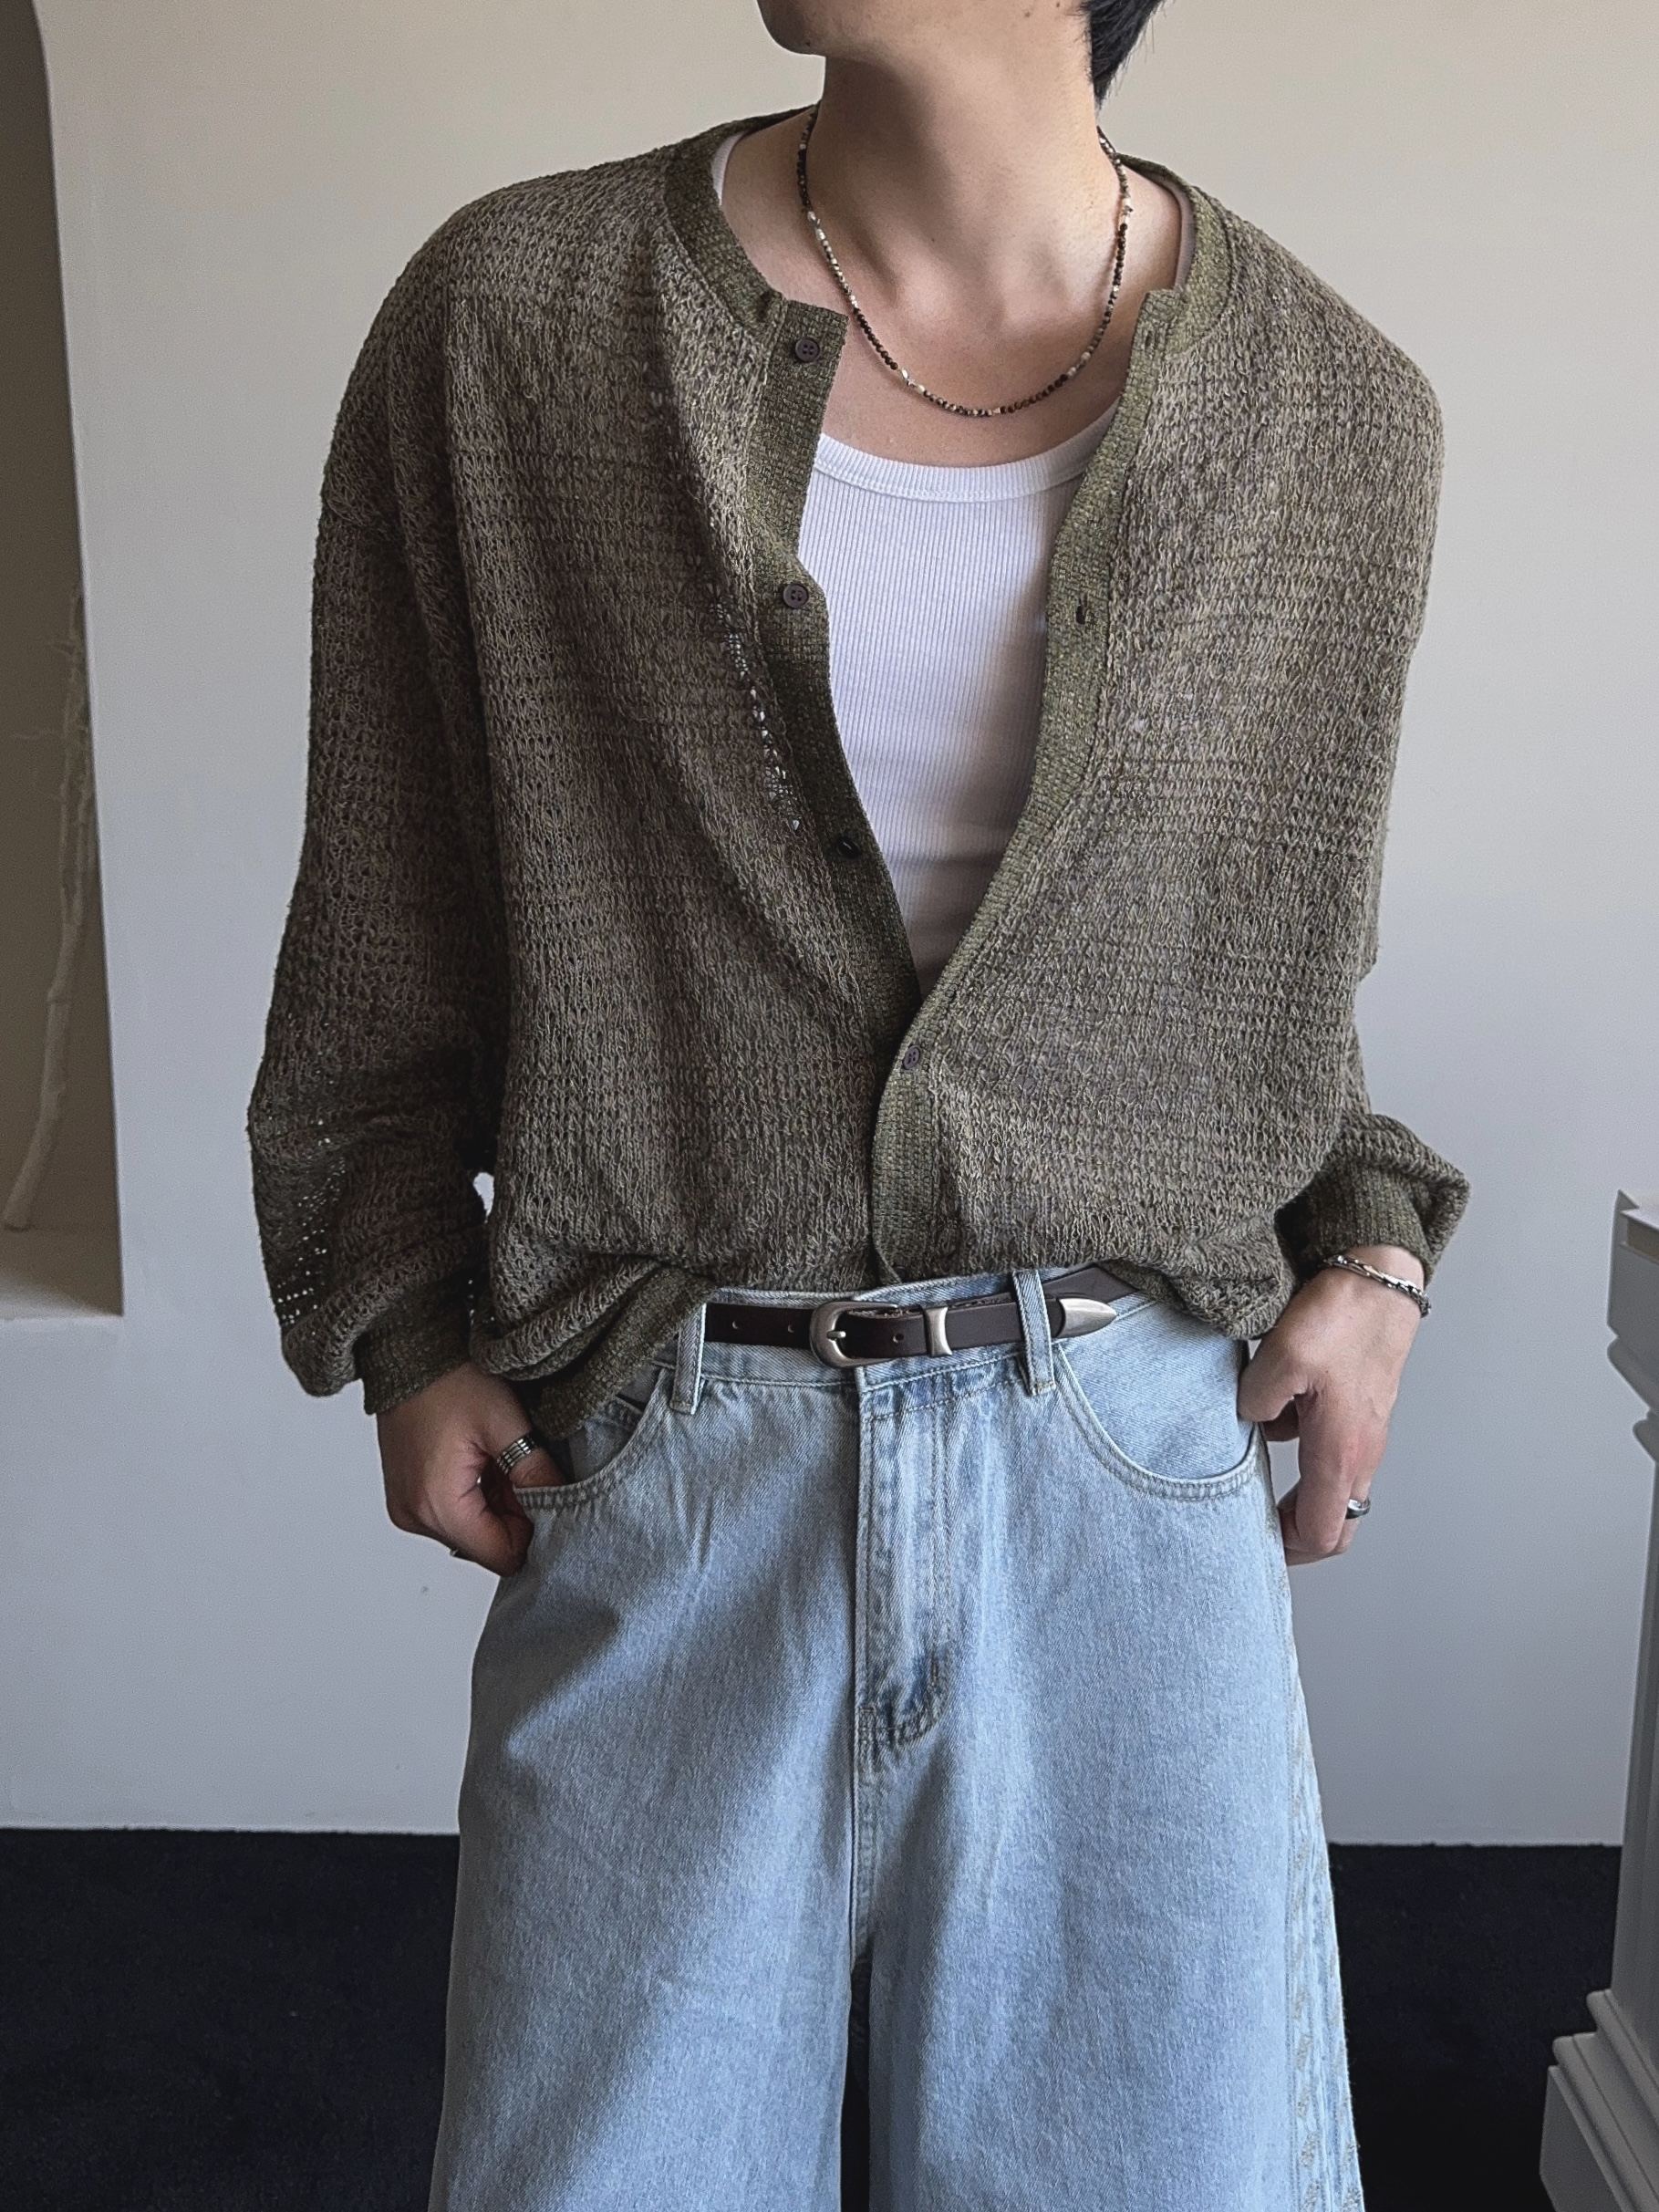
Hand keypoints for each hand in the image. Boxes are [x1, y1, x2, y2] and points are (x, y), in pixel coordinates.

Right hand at [376, 1362, 553, 1574]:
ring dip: (497, 1502)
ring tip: (499, 1456)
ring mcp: (408, 1508)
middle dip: (516, 1513)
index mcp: (436, 1505)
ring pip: (474, 1530)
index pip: (503, 1556)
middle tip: (524, 1465)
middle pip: (487, 1546)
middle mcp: (414, 1516)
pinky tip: (483, 1458)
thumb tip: (566, 1509)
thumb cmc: (449, 1378)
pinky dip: (478, 1494)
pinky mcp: (409, 1496)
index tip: (545, 1492)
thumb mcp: (506, 1424)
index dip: (534, 1530)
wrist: (408, 1350)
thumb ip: (537, 1474)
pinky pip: (455, 1513)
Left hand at [1237, 1246, 1423, 1565]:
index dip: (1289, 1548)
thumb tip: (1249, 1418)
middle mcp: (1361, 1451)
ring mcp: (1365, 1433)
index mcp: (1341, 1450)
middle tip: (1263, 1527)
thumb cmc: (1343, 1316)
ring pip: (1336, 1488)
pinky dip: (1303, 1448)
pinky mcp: (1361, 1411)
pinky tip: (1273, 1413)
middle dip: (1300, 1534)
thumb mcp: (1283, 1357)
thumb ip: (1256, 1399)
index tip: (1259, 1541)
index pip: (1323, 1531)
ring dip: (1301, 1490)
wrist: (1379, 1278)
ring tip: (1254, 1469)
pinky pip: (1332, 1450)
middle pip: (1339, 1523)